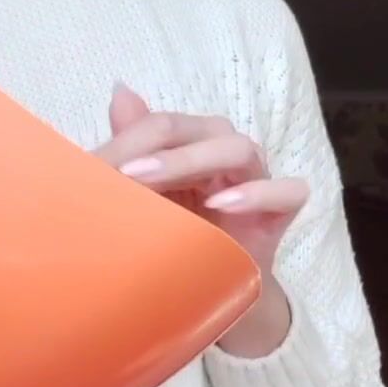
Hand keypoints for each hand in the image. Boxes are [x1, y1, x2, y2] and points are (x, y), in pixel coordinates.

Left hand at [95, 84, 309, 356]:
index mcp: (192, 147)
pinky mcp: (280, 212)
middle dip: (163, 149)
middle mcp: (226, 157)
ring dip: (198, 160)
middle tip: (124, 173)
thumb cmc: (175, 241)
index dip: (135, 139)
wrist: (210, 297)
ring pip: (241, 150)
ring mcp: (257, 181)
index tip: (99, 167)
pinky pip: (288, 190)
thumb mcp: (142, 198)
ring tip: (156, 181)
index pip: (169, 126)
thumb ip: (131, 147)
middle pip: (205, 130)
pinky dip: (257, 193)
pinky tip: (223, 204)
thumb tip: (119, 90)